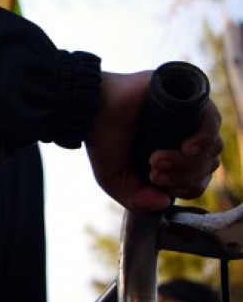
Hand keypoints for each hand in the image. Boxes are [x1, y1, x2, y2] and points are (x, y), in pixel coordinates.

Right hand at [85, 71, 222, 213]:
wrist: (89, 108)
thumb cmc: (101, 140)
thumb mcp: (115, 181)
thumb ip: (138, 201)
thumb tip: (165, 202)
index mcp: (172, 155)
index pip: (200, 177)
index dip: (186, 187)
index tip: (157, 182)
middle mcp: (183, 136)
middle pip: (207, 164)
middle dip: (183, 175)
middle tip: (154, 169)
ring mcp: (188, 117)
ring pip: (211, 147)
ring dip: (187, 161)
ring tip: (156, 158)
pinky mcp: (186, 98)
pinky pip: (212, 121)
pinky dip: (203, 139)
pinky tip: (186, 148)